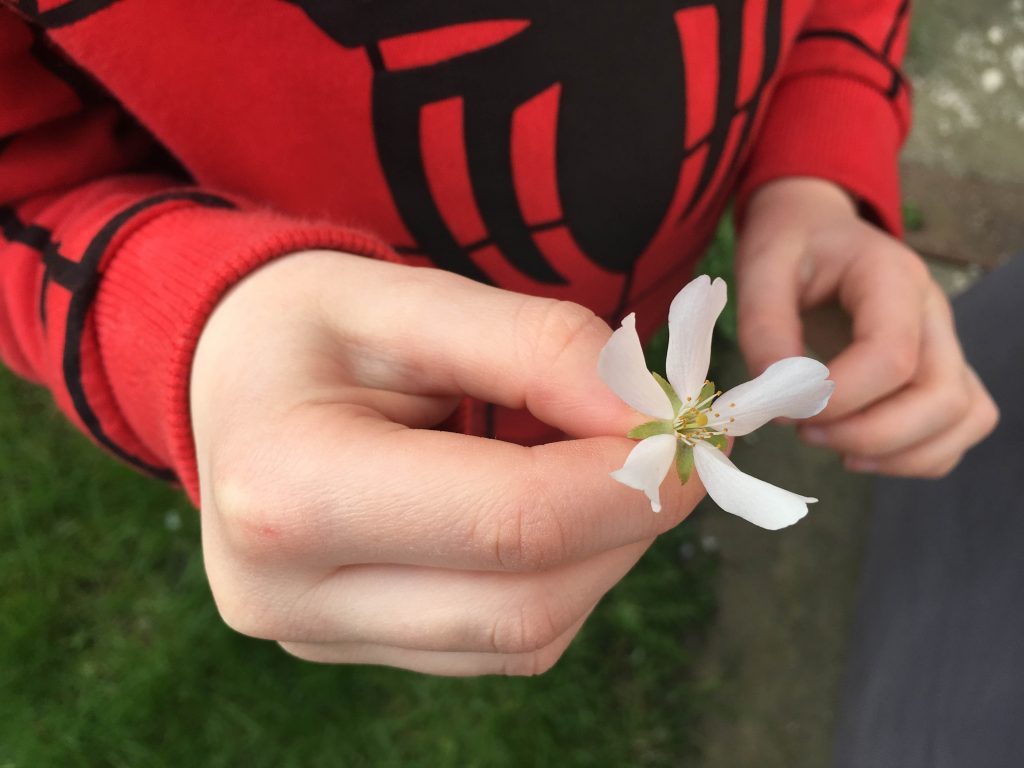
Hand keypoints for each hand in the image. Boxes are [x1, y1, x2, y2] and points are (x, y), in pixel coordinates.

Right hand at [189, 250, 704, 675]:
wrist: (222, 376)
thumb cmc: (306, 323)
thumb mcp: (411, 297)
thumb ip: (538, 348)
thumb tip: (651, 418)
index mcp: (290, 490)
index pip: (511, 523)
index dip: (631, 483)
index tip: (695, 430)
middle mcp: (290, 594)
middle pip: (526, 604)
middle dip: (629, 527)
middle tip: (676, 450)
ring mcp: (318, 636)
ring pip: (523, 636)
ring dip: (601, 555)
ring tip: (603, 466)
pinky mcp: (351, 648)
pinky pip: (499, 642)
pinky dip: (558, 578)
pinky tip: (549, 507)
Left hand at [735, 177, 998, 477]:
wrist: (816, 230)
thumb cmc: (792, 246)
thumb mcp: (761, 267)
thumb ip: (763, 326)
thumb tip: (776, 396)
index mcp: (893, 277)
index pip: (892, 356)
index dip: (838, 397)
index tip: (784, 406)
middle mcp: (933, 313)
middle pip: (942, 397)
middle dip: (870, 434)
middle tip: (804, 430)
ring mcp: (945, 344)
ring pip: (962, 419)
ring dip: (897, 453)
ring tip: (828, 441)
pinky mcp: (939, 372)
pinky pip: (957, 429)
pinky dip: (914, 456)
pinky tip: (856, 451)